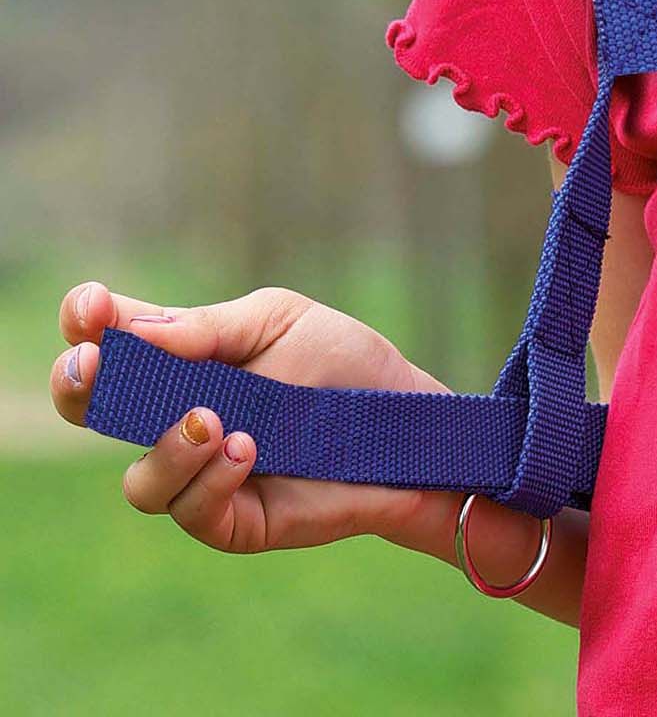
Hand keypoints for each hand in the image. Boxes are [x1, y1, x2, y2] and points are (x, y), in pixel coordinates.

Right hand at [52, 279, 442, 555]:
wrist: (408, 422)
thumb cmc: (346, 365)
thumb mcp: (281, 322)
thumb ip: (208, 328)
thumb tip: (133, 330)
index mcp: (187, 360)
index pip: (114, 342)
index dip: (88, 324)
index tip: (89, 307)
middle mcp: (181, 417)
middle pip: (94, 413)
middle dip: (80, 388)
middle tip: (90, 364)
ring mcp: (201, 473)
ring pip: (141, 480)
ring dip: (167, 446)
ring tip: (213, 419)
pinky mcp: (232, 518)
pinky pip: (192, 510)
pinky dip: (210, 479)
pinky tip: (247, 449)